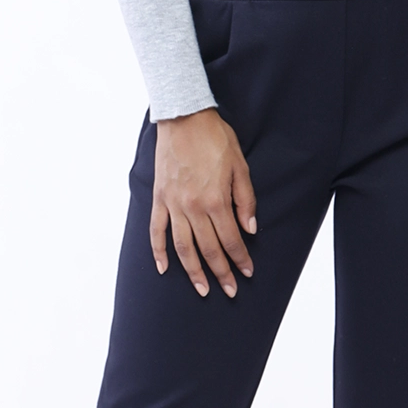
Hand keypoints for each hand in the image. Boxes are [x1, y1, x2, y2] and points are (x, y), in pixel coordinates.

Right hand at [151, 108, 256, 296]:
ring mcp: (173, 204)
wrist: (183, 117)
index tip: (247, 272)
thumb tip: (250, 229)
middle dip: (220, 272)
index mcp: (215, 200)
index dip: (240, 259)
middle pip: (208, 249)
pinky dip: (159, 251)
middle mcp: (193, 207)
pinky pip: (156, 230)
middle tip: (229, 290)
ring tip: (201, 288)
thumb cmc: (214, 139)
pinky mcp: (159, 198)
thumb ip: (245, 200)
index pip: (231, 240)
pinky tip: (164, 268)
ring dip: (192, 271)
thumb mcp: (240, 166)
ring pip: (183, 247)